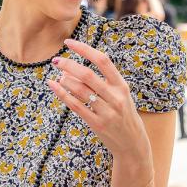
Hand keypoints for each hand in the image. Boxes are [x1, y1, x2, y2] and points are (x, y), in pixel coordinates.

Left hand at [47, 39, 147, 160]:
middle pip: (88, 75)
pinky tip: (54, 86)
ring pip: (80, 90)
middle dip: (69, 65)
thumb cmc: (123, 115)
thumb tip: (74, 67)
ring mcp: (106, 112)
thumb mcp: (121, 95)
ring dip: (65, 80)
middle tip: (56, 61)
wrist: (132, 143)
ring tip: (58, 76)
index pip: (102, 60)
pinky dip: (62, 94)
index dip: (84, 49)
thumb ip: (104, 81)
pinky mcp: (97, 124)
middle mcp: (115, 97)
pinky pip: (76, 106)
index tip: (69, 43)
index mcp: (122, 86)